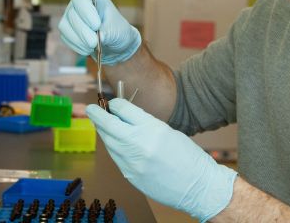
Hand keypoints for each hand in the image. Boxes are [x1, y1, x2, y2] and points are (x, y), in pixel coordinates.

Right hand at [58, 0, 140, 64]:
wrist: (116, 44)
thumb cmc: (118, 31)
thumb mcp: (116, 31)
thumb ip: (105, 32)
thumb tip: (96, 38)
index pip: (80, 0)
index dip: (85, 12)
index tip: (97, 26)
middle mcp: (79, 5)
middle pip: (72, 15)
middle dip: (83, 31)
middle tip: (94, 42)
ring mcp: (71, 17)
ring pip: (65, 27)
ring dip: (79, 40)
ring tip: (93, 46)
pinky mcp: (67, 31)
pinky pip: (65, 38)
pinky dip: (76, 46)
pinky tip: (88, 49)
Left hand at [86, 100, 237, 221]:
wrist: (197, 187)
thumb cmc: (188, 157)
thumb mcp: (168, 132)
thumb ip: (145, 124)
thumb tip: (124, 117)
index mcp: (152, 128)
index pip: (122, 109)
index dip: (115, 103)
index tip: (112, 103)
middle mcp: (138, 144)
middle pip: (108, 124)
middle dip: (97, 115)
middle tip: (91, 109)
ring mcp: (132, 162)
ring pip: (108, 142)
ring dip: (103, 132)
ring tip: (102, 125)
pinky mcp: (130, 175)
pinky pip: (116, 157)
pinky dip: (113, 147)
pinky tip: (116, 144)